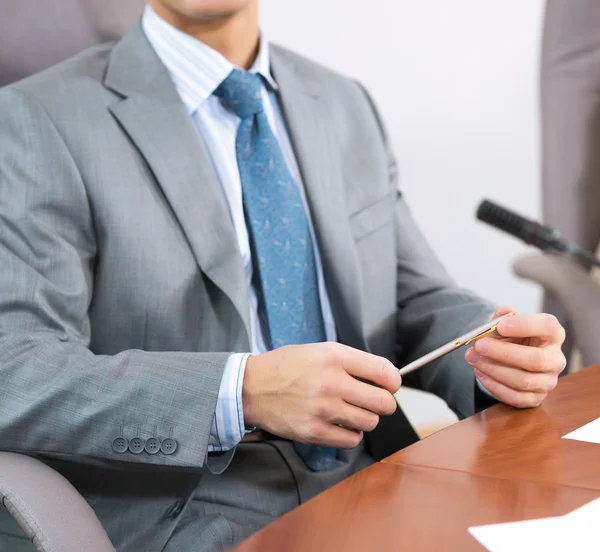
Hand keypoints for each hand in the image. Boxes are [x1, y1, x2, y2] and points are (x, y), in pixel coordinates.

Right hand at [242, 342, 400, 448]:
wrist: (252, 387)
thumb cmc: (288, 366)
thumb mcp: (320, 350)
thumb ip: (352, 361)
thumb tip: (386, 376)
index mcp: (335, 357)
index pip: (384, 372)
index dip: (393, 381)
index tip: (389, 384)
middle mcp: (331, 382)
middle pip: (383, 402)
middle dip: (383, 403)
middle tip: (373, 401)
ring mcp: (323, 409)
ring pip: (370, 423)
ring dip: (366, 419)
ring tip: (352, 412)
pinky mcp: (314, 432)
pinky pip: (351, 441)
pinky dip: (351, 435)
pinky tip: (340, 425)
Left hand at [465, 306, 566, 407]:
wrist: (509, 358)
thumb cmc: (509, 337)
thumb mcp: (504, 323)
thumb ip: (502, 317)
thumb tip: (502, 312)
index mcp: (552, 334)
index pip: (547, 326)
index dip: (524, 325)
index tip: (500, 326)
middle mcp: (555, 359)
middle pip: (535, 359)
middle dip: (502, 353)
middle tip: (479, 345)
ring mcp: (548, 381)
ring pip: (523, 381)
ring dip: (493, 369)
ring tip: (473, 358)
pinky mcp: (536, 399)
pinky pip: (515, 397)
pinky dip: (493, 385)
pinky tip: (480, 372)